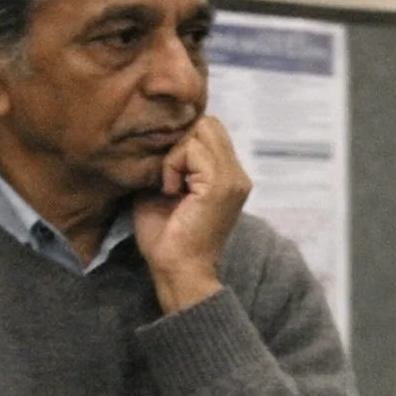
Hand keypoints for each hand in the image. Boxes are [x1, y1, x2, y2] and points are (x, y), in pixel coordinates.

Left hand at [133, 114, 251, 311]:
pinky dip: (173, 165)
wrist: (178, 271)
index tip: (168, 175)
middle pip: (208, 124)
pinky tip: (170, 191)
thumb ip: (171, 161)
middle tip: (169, 178)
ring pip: (201, 130)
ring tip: (170, 186)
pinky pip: (192, 149)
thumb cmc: (167, 239)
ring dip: (176, 154)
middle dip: (181, 142)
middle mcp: (238, 175)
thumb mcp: (166, 188)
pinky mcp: (221, 184)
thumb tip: (157, 135)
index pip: (210, 130)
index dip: (183, 142)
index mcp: (230, 177)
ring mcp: (233, 179)